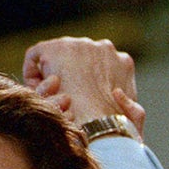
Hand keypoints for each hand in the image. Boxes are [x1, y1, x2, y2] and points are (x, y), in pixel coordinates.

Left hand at [23, 37, 139, 129]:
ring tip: (51, 97)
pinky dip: (32, 72)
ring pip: (58, 57)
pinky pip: (36, 56)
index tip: (80, 100)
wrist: (99, 122)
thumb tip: (118, 93)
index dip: (89, 83)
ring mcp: (79, 45)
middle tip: (64, 99)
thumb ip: (130, 102)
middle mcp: (104, 47)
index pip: (101, 66)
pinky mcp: (54, 48)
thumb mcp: (136, 112)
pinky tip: (37, 90)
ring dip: (54, 74)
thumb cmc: (119, 123)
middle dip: (71, 76)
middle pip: (79, 58)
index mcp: (124, 61)